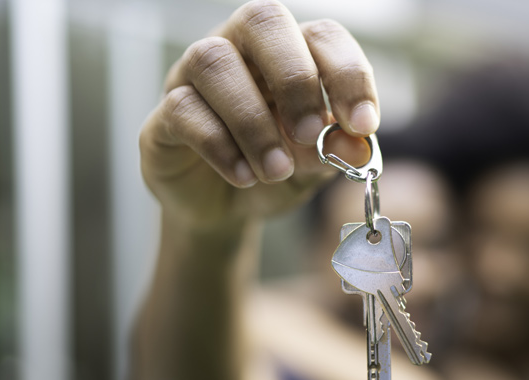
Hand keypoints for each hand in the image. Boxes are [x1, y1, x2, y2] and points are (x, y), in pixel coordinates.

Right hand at [140, 0, 377, 228]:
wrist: (224, 209)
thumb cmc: (275, 172)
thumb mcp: (315, 168)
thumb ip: (336, 152)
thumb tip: (358, 146)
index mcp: (290, 52)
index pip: (322, 35)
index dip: (348, 74)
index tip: (363, 124)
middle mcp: (241, 49)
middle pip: (262, 20)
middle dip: (295, 79)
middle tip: (310, 134)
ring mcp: (195, 76)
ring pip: (214, 62)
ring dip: (253, 121)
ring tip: (276, 170)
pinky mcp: (165, 113)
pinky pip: (183, 109)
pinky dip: (220, 145)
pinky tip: (244, 176)